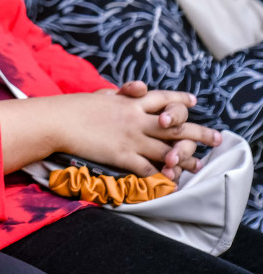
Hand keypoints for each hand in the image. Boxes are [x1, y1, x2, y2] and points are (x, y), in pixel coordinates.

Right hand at [58, 86, 219, 176]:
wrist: (55, 121)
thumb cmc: (71, 107)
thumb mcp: (98, 96)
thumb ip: (117, 95)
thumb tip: (126, 92)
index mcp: (130, 101)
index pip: (162, 98)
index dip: (180, 101)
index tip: (194, 103)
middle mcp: (136, 119)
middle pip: (175, 125)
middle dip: (199, 132)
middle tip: (217, 139)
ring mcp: (131, 138)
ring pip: (167, 149)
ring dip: (185, 159)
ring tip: (199, 165)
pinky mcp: (122, 156)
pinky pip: (148, 168)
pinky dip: (161, 176)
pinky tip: (170, 181)